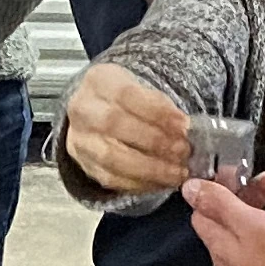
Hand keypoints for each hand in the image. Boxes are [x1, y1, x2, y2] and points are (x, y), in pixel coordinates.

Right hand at [61, 61, 193, 195]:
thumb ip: (160, 105)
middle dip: (155, 140)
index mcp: (98, 82)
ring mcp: (80, 140)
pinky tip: (163, 182)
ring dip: (150, 168)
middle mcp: (82, 110)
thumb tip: (184, 127)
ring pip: (112, 158)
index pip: (127, 95)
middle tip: (183, 150)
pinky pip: (112, 179)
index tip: (184, 125)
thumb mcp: (141, 89)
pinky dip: (142, 183)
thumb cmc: (124, 101)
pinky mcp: (86, 166)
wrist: (95, 114)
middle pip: (115, 125)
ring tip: (177, 172)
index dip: (157, 111)